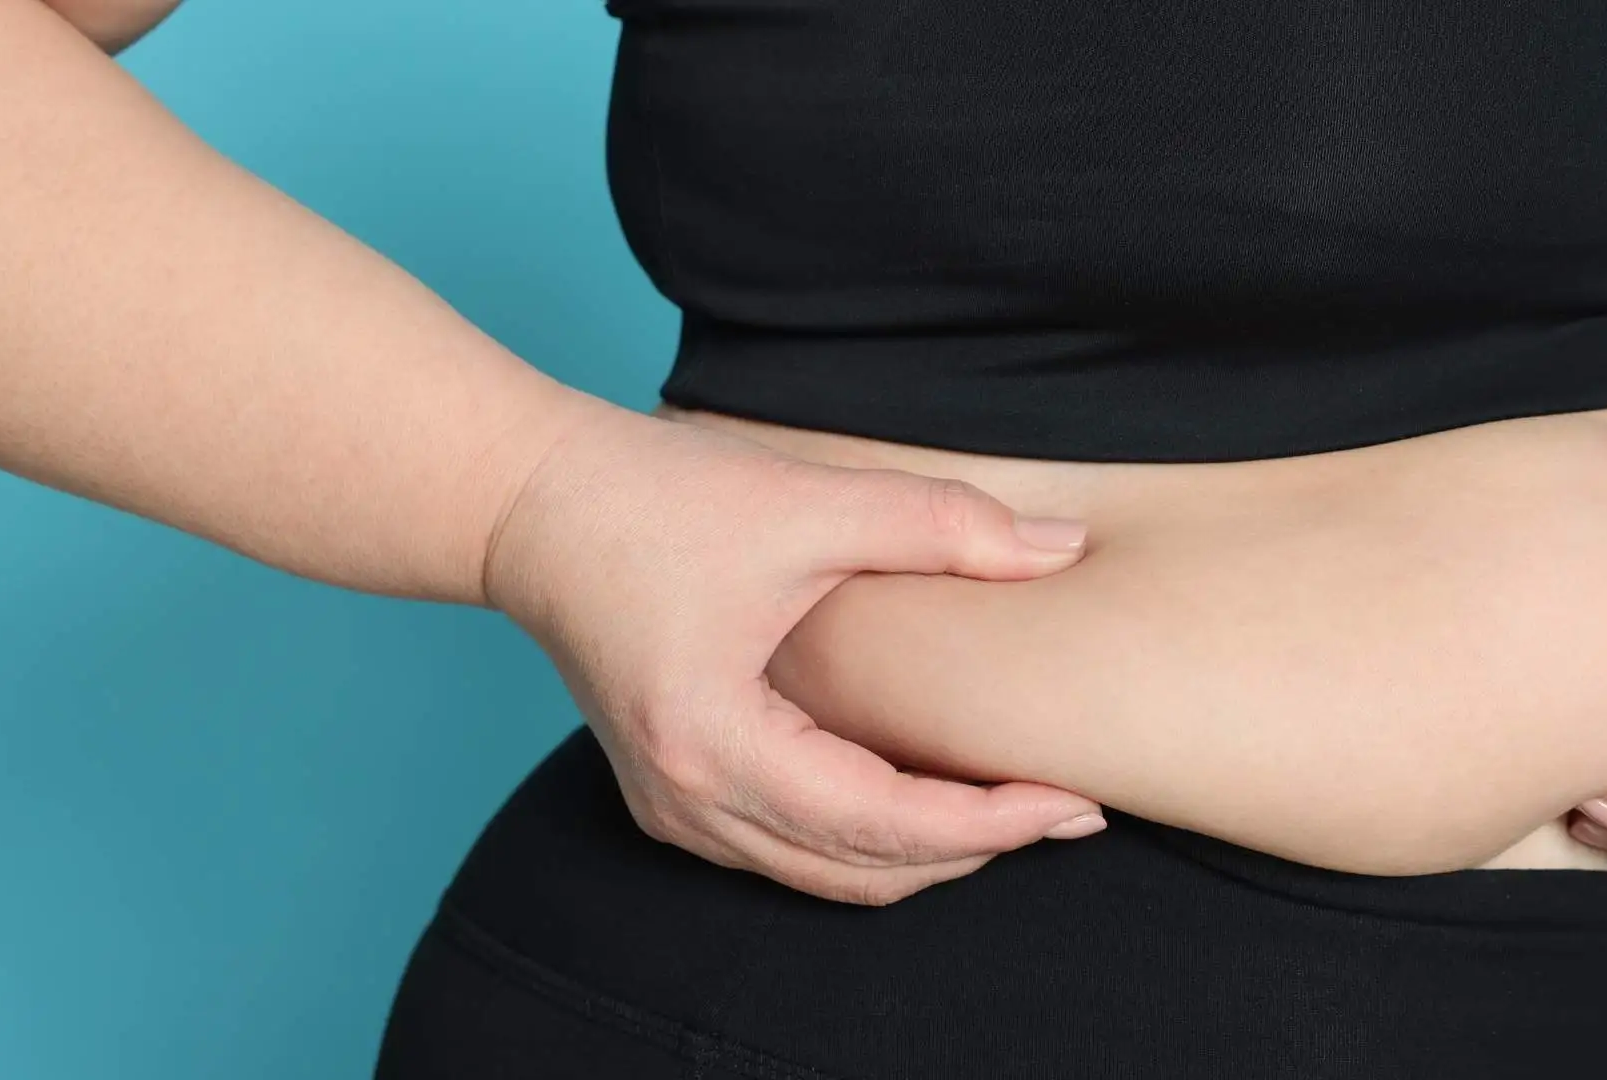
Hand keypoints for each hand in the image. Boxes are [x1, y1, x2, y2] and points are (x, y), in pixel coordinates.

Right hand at [481, 407, 1108, 905]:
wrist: (534, 505)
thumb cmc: (657, 497)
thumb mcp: (810, 500)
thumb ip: (943, 525)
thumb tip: (1064, 548)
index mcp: (717, 742)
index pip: (884, 825)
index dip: (992, 824)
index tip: (1073, 799)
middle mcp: (687, 800)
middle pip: (862, 874)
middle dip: (976, 851)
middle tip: (1069, 807)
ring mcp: (671, 810)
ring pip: (827, 877)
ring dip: (925, 854)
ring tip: (1015, 805)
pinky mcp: (671, 796)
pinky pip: (790, 853)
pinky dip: (869, 840)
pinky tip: (930, 790)